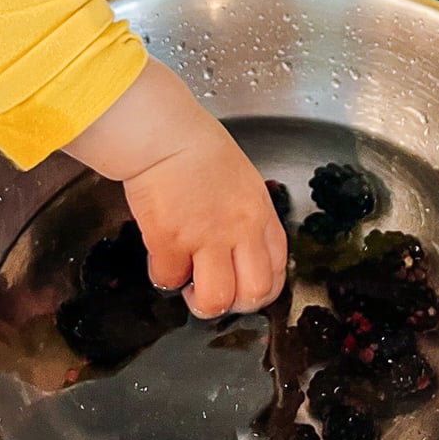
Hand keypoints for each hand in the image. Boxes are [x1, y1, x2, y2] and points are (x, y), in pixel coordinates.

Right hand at [63, 57, 286, 320]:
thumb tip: (237, 249)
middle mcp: (241, 230)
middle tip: (215, 291)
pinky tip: (160, 256)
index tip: (242, 288)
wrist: (164, 135)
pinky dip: (163, 275)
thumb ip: (246, 218)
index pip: (278, 270)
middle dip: (235, 304)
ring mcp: (207, 239)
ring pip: (216, 301)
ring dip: (200, 301)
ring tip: (188, 283)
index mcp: (261, 214)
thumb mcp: (242, 182)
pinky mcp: (171, 242)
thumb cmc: (198, 149)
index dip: (260, 290)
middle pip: (255, 293)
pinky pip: (169, 280)